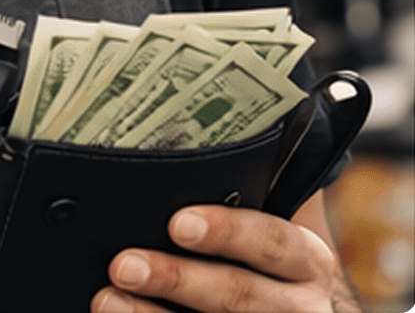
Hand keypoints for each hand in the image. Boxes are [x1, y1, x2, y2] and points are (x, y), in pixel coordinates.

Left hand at [91, 205, 362, 312]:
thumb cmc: (282, 265)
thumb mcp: (290, 225)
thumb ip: (266, 185)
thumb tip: (233, 120)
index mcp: (309, 261)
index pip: (272, 241)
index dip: (226, 231)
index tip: (177, 223)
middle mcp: (301, 308)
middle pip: (237, 294)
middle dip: (175, 279)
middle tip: (122, 264)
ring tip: (106, 300)